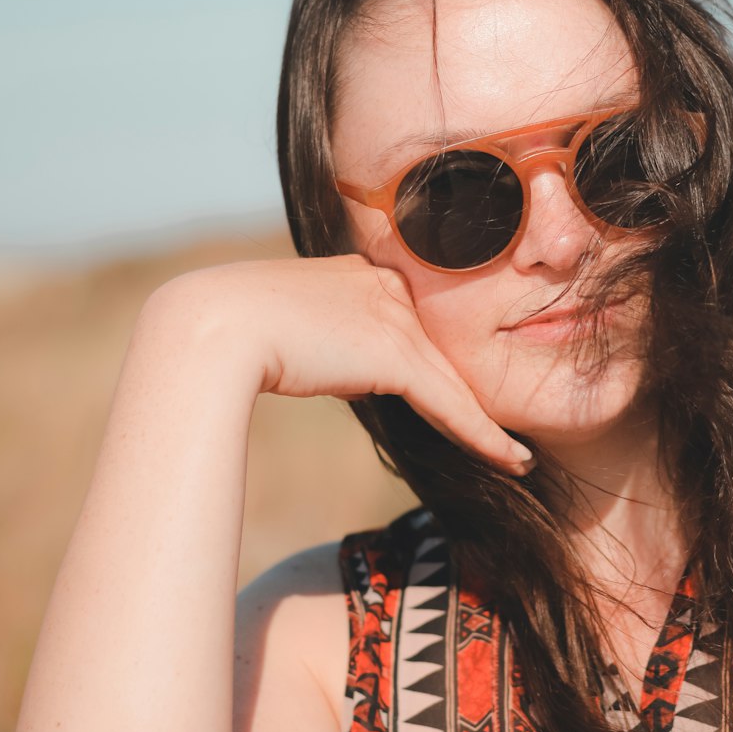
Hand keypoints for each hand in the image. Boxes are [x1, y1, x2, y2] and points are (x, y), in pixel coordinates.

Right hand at [150, 256, 532, 473]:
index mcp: (362, 270)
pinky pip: (453, 403)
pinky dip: (485, 437)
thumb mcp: (285, 322)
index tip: (463, 392)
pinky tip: (513, 461)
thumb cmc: (226, 328)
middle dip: (477, 387)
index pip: (417, 321)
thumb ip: (321, 334)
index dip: (441, 362)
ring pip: (456, 378)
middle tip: (508, 430)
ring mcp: (397, 315)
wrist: (213, 325)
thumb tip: (322, 357)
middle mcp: (388, 284)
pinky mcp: (398, 352)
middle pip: (446, 347)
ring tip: (519, 456)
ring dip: (490, 422)